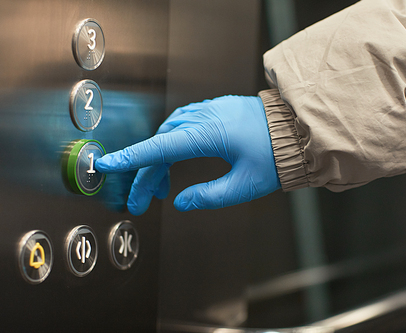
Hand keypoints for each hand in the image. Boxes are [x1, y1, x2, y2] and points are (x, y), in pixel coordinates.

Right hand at [95, 95, 280, 213]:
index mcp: (209, 133)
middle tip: (141, 201)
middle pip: (161, 145)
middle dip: (146, 173)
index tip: (106, 165)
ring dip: (159, 159)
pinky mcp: (215, 111)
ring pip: (170, 134)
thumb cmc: (276, 155)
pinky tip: (174, 160)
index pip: (160, 148)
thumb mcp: (244, 185)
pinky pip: (183, 125)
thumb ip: (209, 196)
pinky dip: (172, 144)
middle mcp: (205, 117)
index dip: (131, 158)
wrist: (298, 130)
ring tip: (159, 186)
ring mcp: (209, 110)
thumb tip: (181, 201)